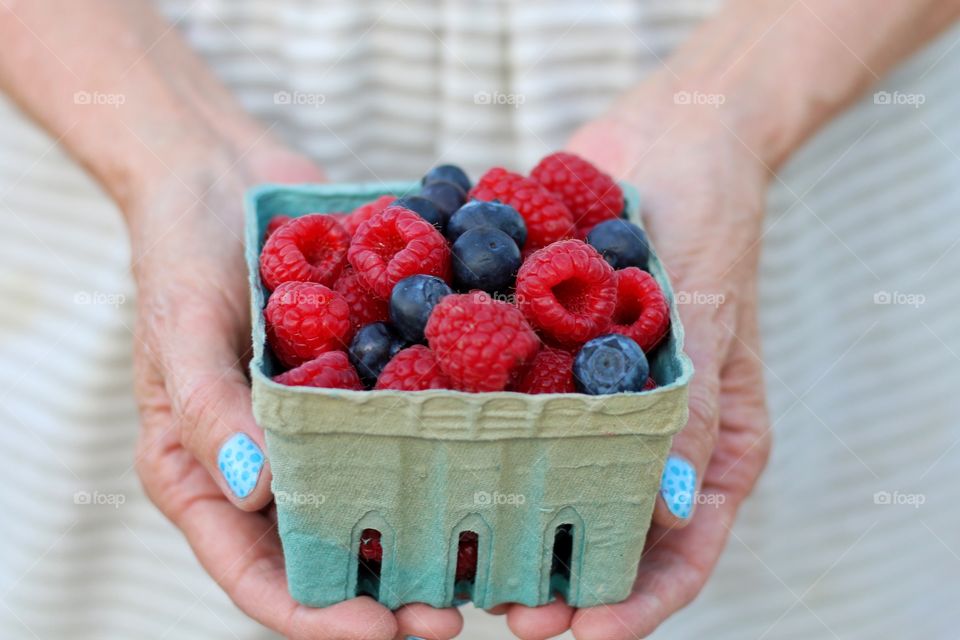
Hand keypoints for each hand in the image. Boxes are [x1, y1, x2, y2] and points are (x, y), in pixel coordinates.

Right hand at [130, 142, 462, 639]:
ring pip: (375, 505)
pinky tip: (495, 472)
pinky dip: (440, 460)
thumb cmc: (181, 249)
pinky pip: (402, 433)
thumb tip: (254, 490)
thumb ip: (207, 407)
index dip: (315, 614)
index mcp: (208, 472)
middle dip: (387, 594)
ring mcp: (321, 427)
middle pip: (327, 555)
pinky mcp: (363, 385)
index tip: (379, 633)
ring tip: (488, 566)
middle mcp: (270, 464)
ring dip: (426, 541)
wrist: (227, 175)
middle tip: (452, 614)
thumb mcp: (180, 325)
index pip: (256, 570)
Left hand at [504, 84, 771, 638]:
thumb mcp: (713, 310)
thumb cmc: (712, 214)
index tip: (583, 632)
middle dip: (557, 575)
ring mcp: (588, 399)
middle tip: (503, 604)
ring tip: (456, 554)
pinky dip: (477, 441)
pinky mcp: (542, 358)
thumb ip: (692, 407)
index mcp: (707, 440)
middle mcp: (645, 434)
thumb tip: (672, 507)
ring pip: (549, 483)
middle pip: (605, 532)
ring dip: (507, 523)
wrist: (668, 137)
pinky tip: (429, 459)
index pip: (681, 551)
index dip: (634, 603)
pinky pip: (511, 411)